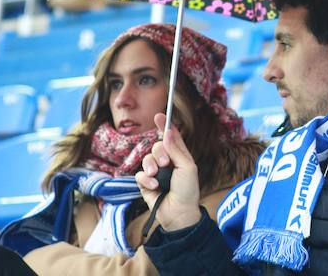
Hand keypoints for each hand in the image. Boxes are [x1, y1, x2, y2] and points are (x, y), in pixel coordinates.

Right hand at [136, 113, 201, 231]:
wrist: (179, 213)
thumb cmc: (188, 190)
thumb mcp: (187, 167)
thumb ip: (176, 150)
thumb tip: (168, 132)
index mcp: (179, 156)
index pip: (172, 137)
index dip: (165, 125)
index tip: (159, 115)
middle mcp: (167, 162)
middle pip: (157, 145)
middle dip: (159, 152)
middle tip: (165, 163)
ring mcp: (156, 173)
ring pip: (146, 158)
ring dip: (151, 166)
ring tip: (157, 176)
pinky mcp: (145, 184)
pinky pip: (140, 174)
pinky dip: (146, 179)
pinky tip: (154, 187)